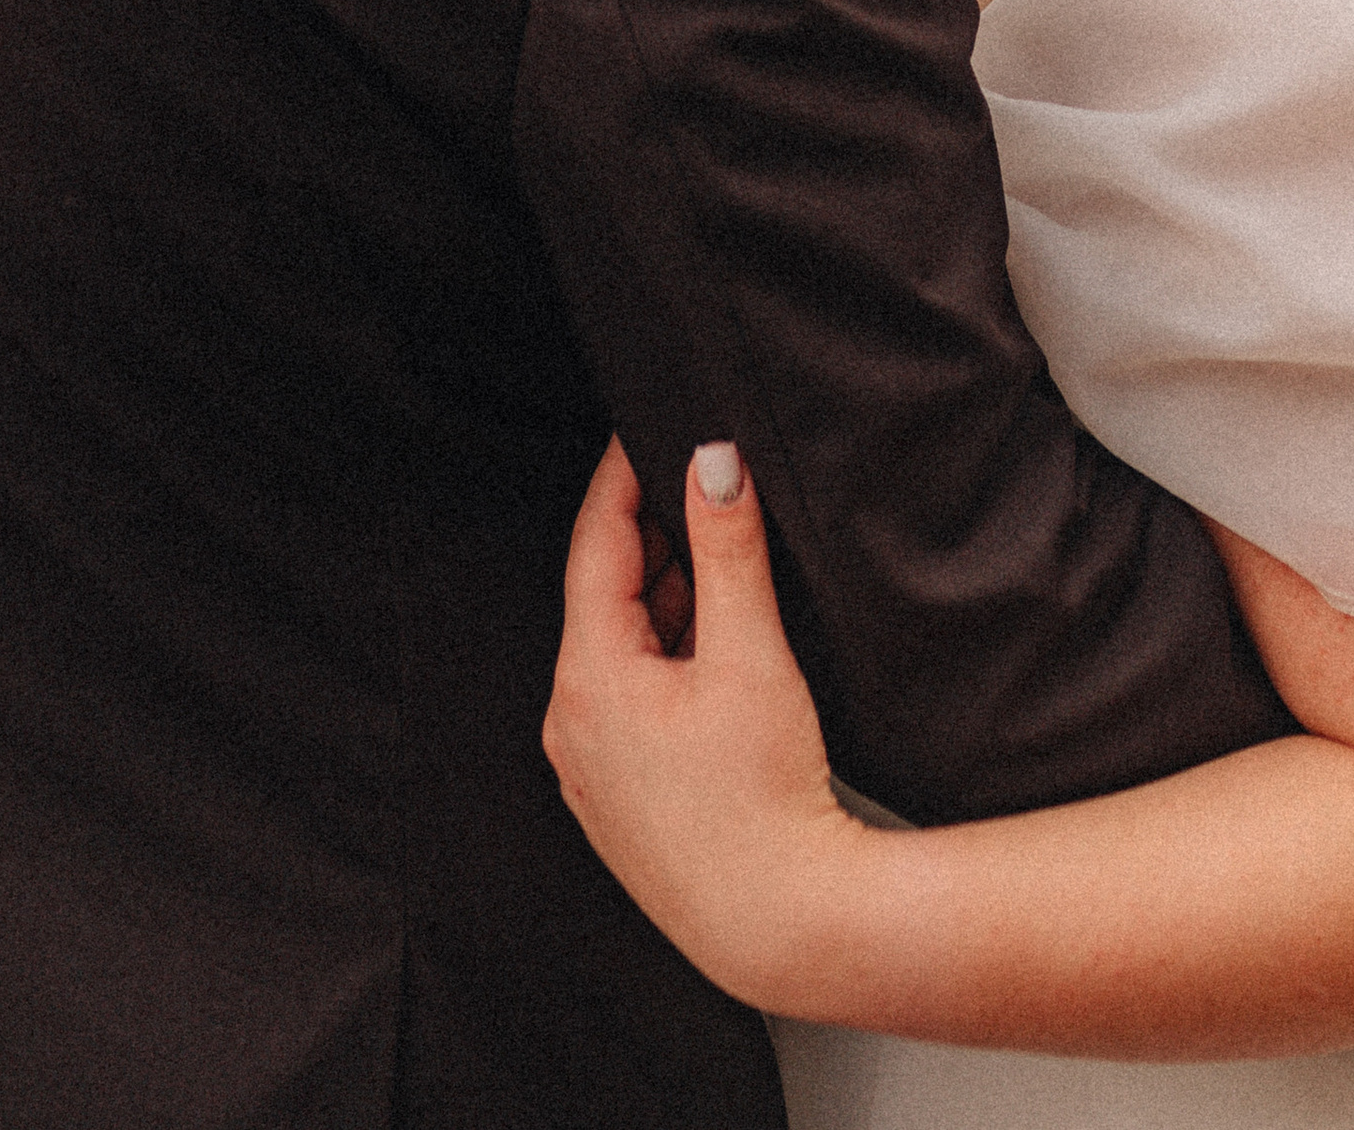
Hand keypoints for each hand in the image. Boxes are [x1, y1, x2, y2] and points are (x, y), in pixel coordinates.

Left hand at [544, 438, 861, 1007]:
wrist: (780, 927)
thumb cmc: (762, 800)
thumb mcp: (749, 652)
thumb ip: (726, 548)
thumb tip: (710, 461)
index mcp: (587, 679)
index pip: (594, 545)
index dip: (621, 478)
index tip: (644, 426)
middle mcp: (572, 725)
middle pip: (605, 597)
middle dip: (653, 534)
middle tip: (701, 479)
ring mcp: (594, 770)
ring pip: (623, 649)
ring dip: (667, 597)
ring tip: (722, 555)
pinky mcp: (624, 801)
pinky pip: (634, 699)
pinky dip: (670, 654)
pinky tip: (720, 644)